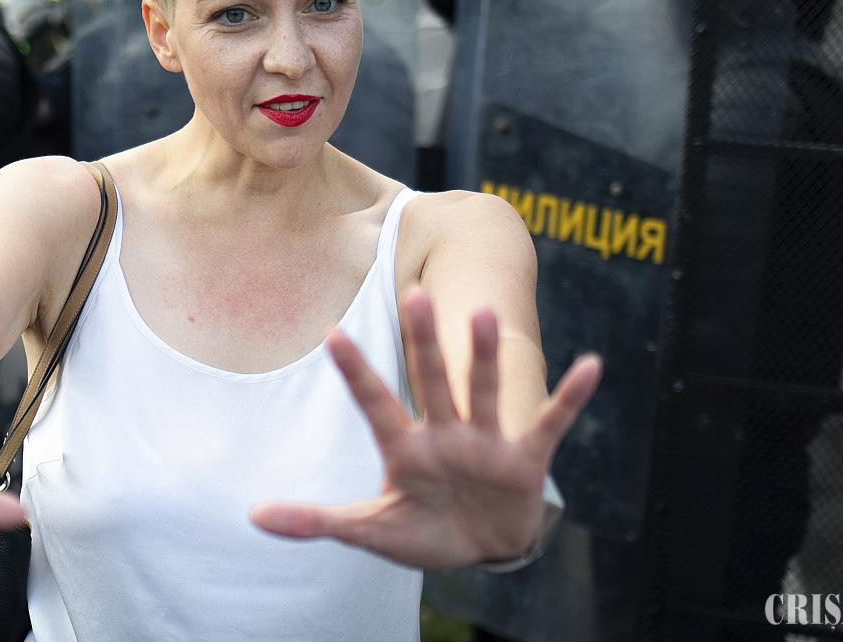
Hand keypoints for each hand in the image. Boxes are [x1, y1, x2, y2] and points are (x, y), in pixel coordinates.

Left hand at [249, 288, 600, 569]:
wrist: (480, 548)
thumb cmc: (421, 531)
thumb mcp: (368, 531)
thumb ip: (316, 521)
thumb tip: (253, 516)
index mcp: (404, 448)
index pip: (374, 402)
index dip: (354, 372)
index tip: (329, 333)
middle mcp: (445, 434)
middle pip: (431, 380)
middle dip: (423, 342)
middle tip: (413, 294)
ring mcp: (486, 443)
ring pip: (485, 391)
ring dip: (486, 356)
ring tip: (485, 311)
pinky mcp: (525, 460)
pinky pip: (550, 422)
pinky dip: (569, 397)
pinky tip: (590, 366)